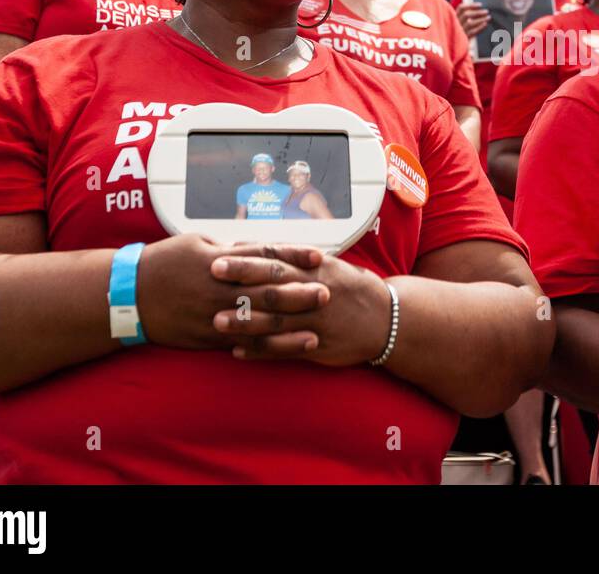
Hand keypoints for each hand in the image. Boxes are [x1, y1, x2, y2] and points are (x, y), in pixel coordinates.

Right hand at [135, 235, 328, 349]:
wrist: (127, 295)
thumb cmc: (162, 263)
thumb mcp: (195, 243)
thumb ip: (229, 248)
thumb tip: (257, 249)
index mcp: (220, 259)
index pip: (264, 255)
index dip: (293, 254)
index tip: (318, 255)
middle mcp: (220, 287)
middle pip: (267, 288)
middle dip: (300, 290)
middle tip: (328, 290)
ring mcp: (215, 314)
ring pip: (259, 319)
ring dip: (291, 323)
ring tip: (318, 324)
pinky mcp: (209, 336)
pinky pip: (244, 342)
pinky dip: (269, 346)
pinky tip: (290, 348)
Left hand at [210, 250, 392, 365]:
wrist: (387, 320)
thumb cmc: (352, 289)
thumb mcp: (328, 267)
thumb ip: (292, 259)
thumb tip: (253, 246)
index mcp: (315, 271)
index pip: (277, 261)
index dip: (247, 259)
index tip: (219, 256)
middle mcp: (314, 293)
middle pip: (273, 286)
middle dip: (241, 283)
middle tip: (211, 279)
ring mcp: (316, 321)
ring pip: (276, 320)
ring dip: (245, 321)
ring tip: (217, 320)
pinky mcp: (318, 346)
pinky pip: (285, 349)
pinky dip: (260, 351)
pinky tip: (237, 352)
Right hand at [455, 2, 489, 37]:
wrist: (453, 46)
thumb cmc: (459, 32)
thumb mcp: (460, 23)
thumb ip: (466, 16)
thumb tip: (479, 9)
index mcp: (453, 18)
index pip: (461, 8)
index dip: (471, 5)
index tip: (480, 5)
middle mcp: (455, 24)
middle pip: (466, 15)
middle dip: (478, 12)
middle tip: (486, 12)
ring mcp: (459, 32)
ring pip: (470, 23)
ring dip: (481, 19)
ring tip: (488, 17)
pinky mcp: (463, 39)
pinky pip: (472, 32)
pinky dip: (480, 27)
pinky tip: (485, 24)